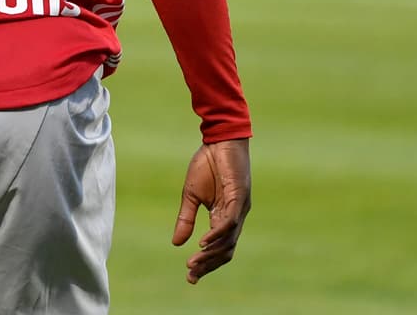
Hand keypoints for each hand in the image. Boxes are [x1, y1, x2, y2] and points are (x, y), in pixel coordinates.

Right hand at [171, 138, 250, 284]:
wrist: (219, 140)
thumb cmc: (208, 164)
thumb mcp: (191, 195)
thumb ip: (186, 218)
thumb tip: (176, 243)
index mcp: (224, 217)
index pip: (218, 248)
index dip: (205, 263)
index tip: (190, 277)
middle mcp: (234, 218)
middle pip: (225, 250)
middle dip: (208, 264)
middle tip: (191, 272)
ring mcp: (239, 209)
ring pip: (228, 240)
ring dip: (210, 254)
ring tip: (194, 262)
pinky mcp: (239, 198)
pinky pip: (229, 222)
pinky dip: (217, 235)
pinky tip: (203, 242)